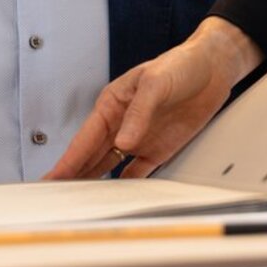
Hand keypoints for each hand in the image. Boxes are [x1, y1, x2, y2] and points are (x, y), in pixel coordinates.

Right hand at [45, 17, 262, 179]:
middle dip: (73, 175)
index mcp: (112, 104)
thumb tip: (123, 142)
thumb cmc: (181, 64)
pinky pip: (138, 171)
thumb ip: (139, 113)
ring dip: (94, 181)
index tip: (52, 177)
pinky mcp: (158, 148)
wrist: (213, 68)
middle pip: (91, 155)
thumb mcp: (156, 82)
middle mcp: (121, 123)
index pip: (84, 138)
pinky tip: (115, 197)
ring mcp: (139, 137)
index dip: (68, 160)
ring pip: (108, 165)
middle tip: (55, 197)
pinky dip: (127, 184)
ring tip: (77, 201)